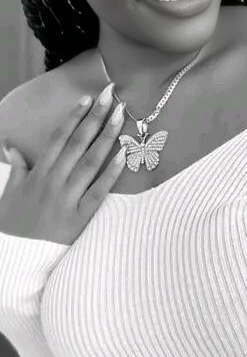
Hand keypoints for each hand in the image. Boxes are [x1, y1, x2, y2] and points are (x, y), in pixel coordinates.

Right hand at [0, 84, 126, 243]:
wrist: (16, 260)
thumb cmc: (13, 225)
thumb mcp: (9, 193)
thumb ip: (16, 168)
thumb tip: (12, 147)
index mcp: (38, 173)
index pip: (59, 138)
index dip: (74, 117)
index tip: (88, 99)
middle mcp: (54, 181)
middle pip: (78, 143)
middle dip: (96, 117)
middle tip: (112, 95)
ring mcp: (67, 199)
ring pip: (91, 162)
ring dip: (107, 137)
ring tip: (121, 116)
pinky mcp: (79, 218)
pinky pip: (98, 192)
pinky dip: (112, 173)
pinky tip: (124, 155)